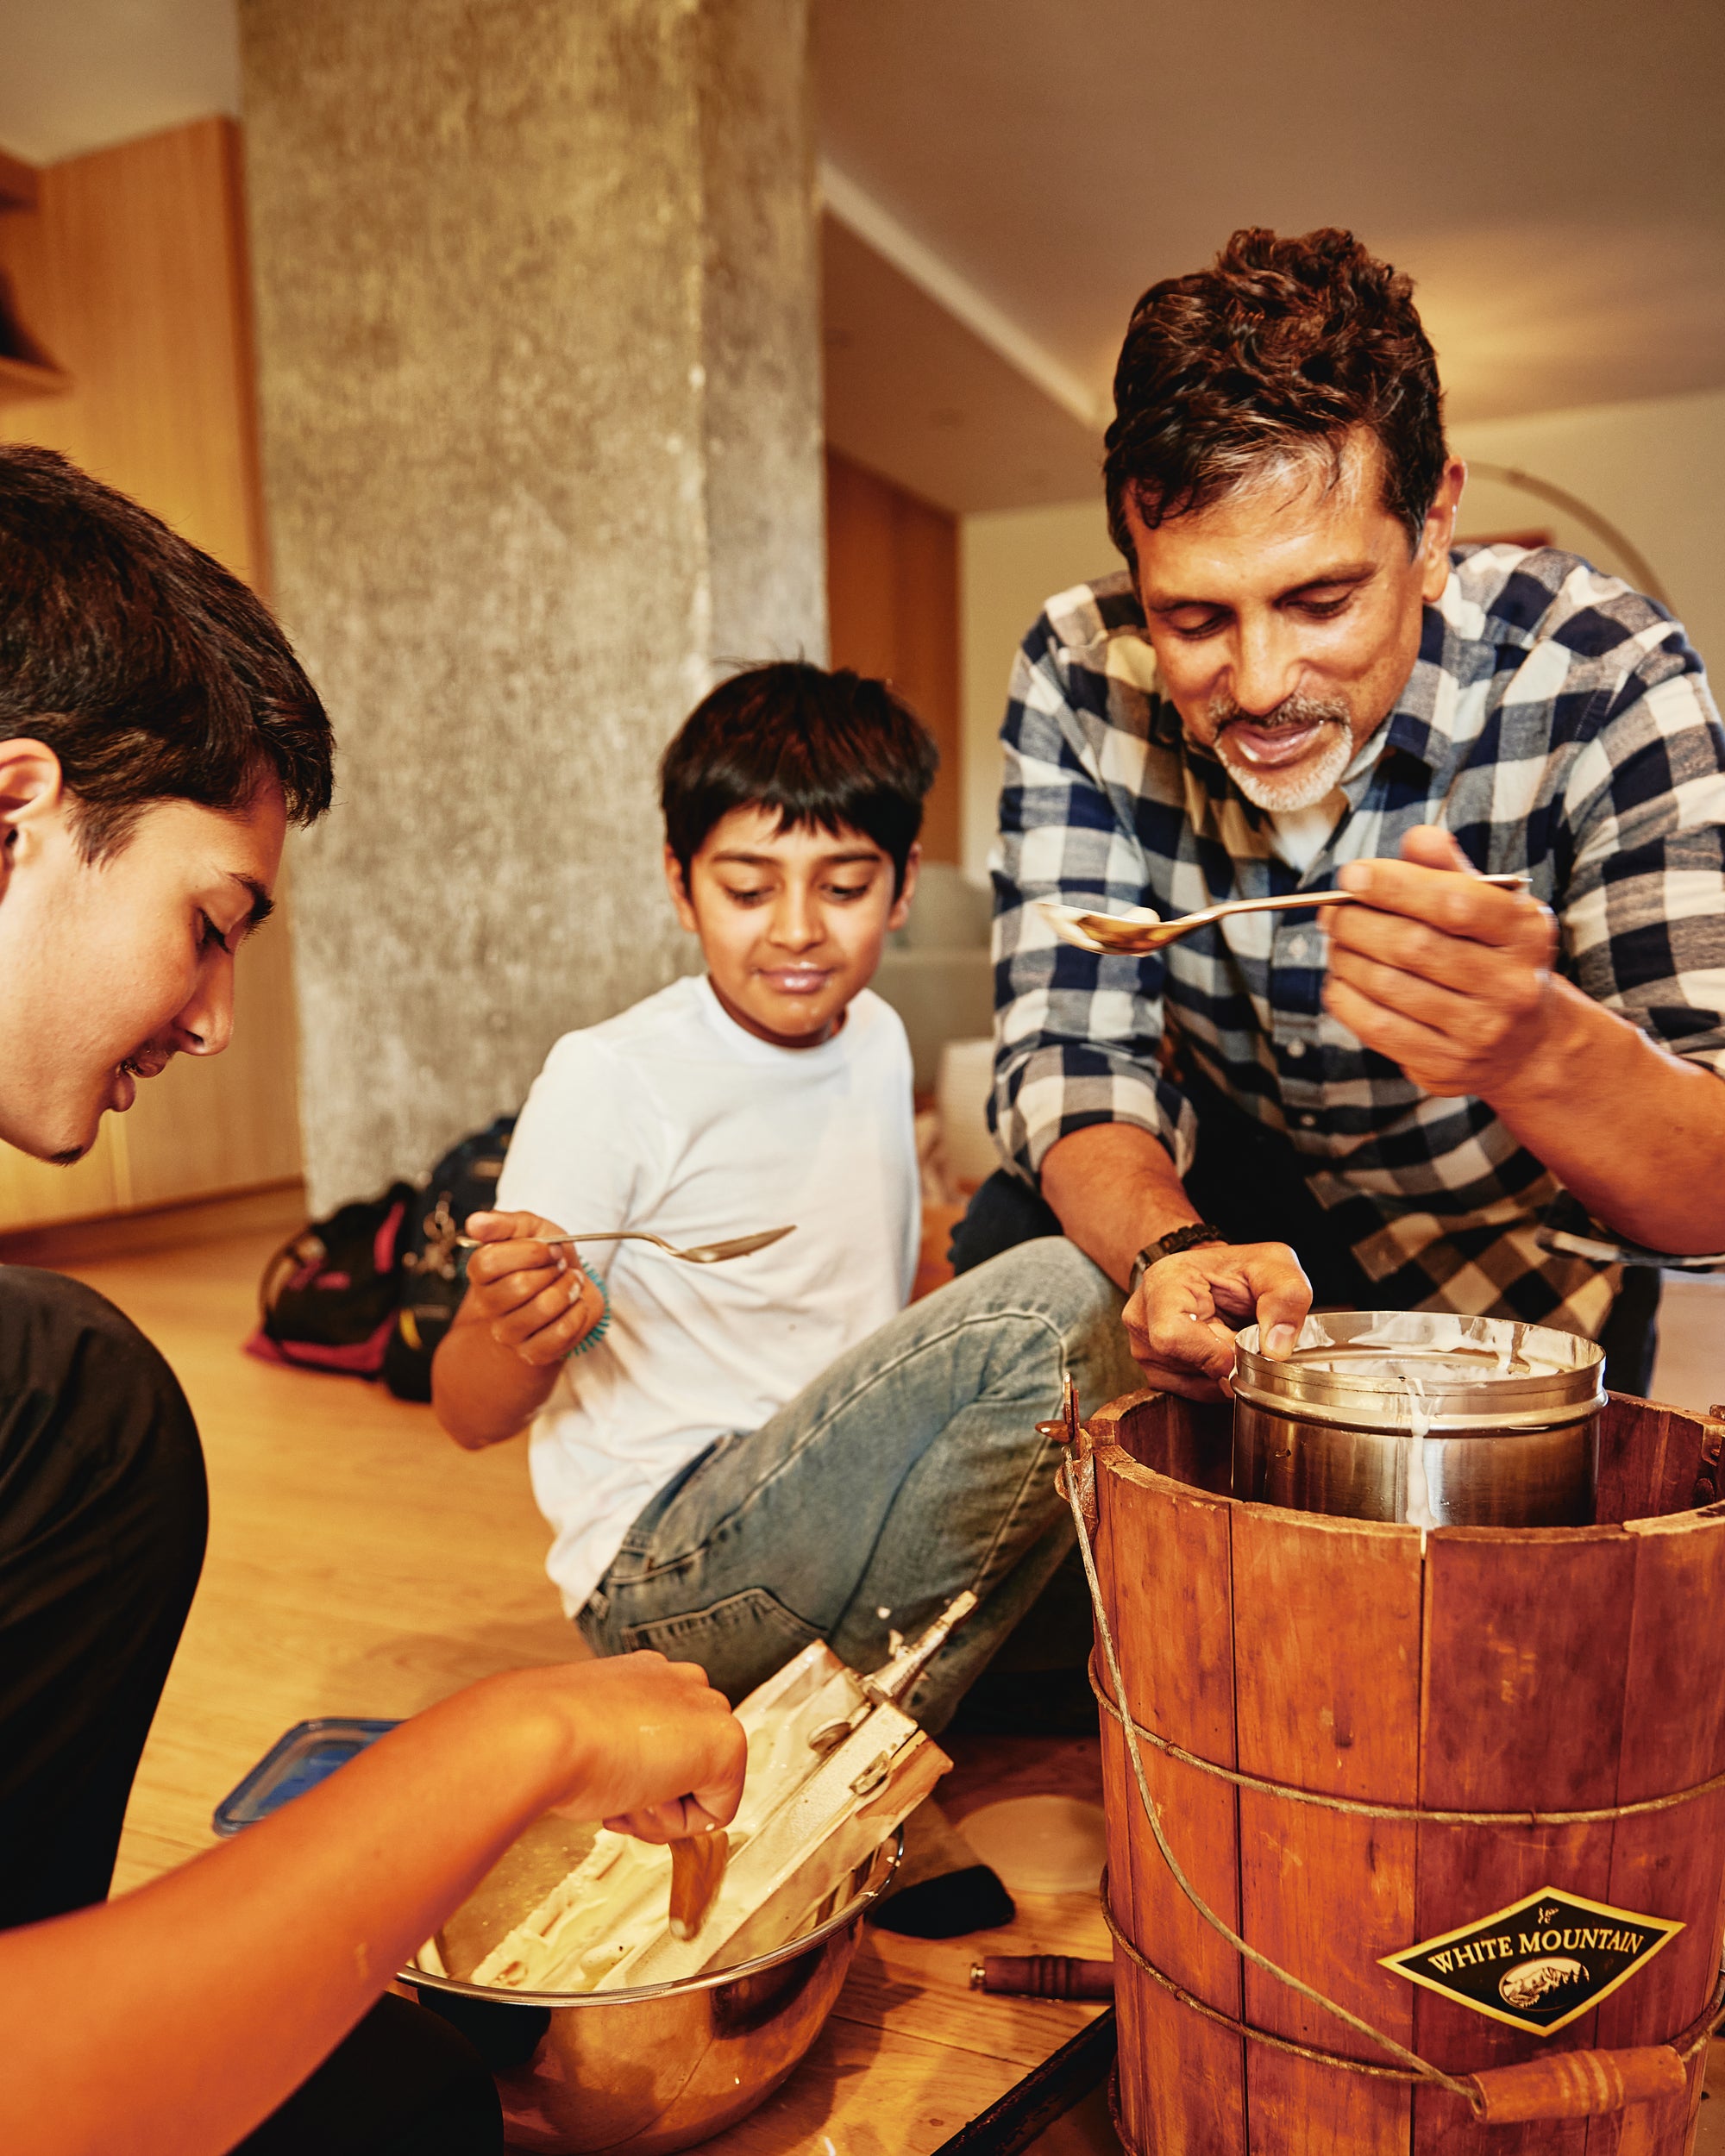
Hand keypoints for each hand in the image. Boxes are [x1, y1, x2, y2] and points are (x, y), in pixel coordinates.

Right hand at [461, 1209, 604, 1365]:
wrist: (571, 1287)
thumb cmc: (547, 1258)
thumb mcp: (530, 1229)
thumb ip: (503, 1224)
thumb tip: (474, 1222)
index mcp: (481, 1273)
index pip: (488, 1263)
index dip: (528, 1252)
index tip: (550, 1249)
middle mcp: (489, 1305)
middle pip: (518, 1286)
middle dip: (552, 1270)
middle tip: (560, 1266)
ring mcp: (509, 1333)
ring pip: (543, 1308)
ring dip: (568, 1289)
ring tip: (571, 1283)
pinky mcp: (533, 1353)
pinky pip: (560, 1333)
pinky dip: (578, 1313)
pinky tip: (575, 1305)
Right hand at [520, 1653, 746, 1841]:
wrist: (538, 1735)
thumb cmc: (543, 1739)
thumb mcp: (581, 1738)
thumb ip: (614, 1748)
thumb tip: (630, 1784)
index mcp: (646, 1675)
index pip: (663, 1744)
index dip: (634, 1783)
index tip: (604, 1789)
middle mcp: (681, 1682)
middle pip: (686, 1767)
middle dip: (651, 1797)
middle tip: (612, 1798)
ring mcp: (707, 1707)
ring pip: (701, 1790)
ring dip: (660, 1812)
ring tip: (620, 1793)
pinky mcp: (727, 1741)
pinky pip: (716, 1814)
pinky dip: (679, 1826)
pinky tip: (642, 1799)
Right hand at [1123, 1241, 1310, 1400]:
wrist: (1215, 1276)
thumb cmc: (1238, 1267)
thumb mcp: (1273, 1264)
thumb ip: (1285, 1297)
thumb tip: (1275, 1351)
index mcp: (1162, 1283)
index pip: (1170, 1336)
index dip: (1211, 1353)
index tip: (1240, 1347)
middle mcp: (1143, 1319)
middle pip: (1184, 1365)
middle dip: (1227, 1361)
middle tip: (1244, 1338)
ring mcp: (1144, 1350)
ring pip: (1191, 1385)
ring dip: (1225, 1374)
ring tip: (1232, 1342)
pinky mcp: (1156, 1373)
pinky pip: (1192, 1394)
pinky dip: (1217, 1382)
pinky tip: (1224, 1356)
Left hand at [1325, 827, 1557, 1098]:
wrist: (1528, 1045)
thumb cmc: (1495, 958)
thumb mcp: (1491, 909)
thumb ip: (1451, 871)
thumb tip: (1417, 838)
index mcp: (1525, 932)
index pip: (1454, 902)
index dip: (1395, 885)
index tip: (1351, 874)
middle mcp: (1510, 985)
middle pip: (1414, 946)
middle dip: (1358, 923)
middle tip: (1331, 911)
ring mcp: (1480, 1032)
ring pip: (1389, 987)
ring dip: (1346, 958)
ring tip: (1335, 942)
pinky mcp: (1447, 1066)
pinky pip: (1377, 1027)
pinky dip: (1346, 998)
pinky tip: (1340, 980)